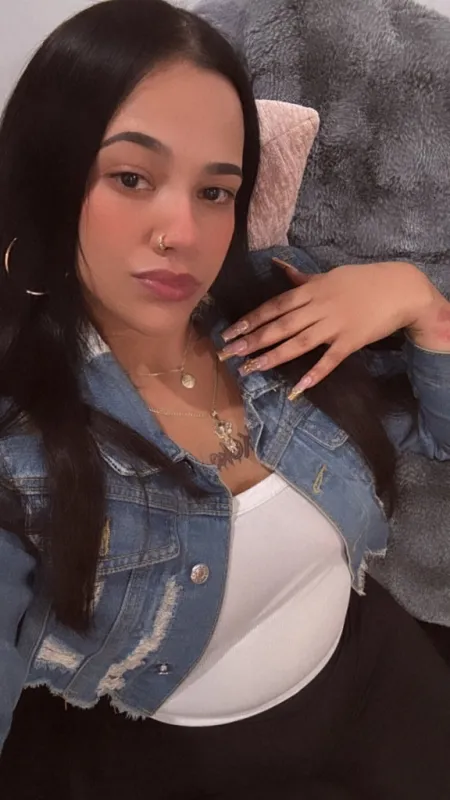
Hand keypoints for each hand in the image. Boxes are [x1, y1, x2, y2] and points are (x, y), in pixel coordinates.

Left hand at [219, 257, 437, 398]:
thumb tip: (275, 265)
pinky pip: (330, 360)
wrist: (399, 288)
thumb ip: (299, 277)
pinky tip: (298, 388)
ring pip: (299, 343)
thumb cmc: (361, 280)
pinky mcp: (351, 342)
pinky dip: (314, 374)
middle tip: (228, 354)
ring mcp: (335, 325)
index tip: (229, 332)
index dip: (251, 320)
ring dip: (273, 357)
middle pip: (280, 326)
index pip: (274, 306)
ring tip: (251, 369)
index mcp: (311, 290)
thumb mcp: (328, 274)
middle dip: (252, 340)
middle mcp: (318, 307)